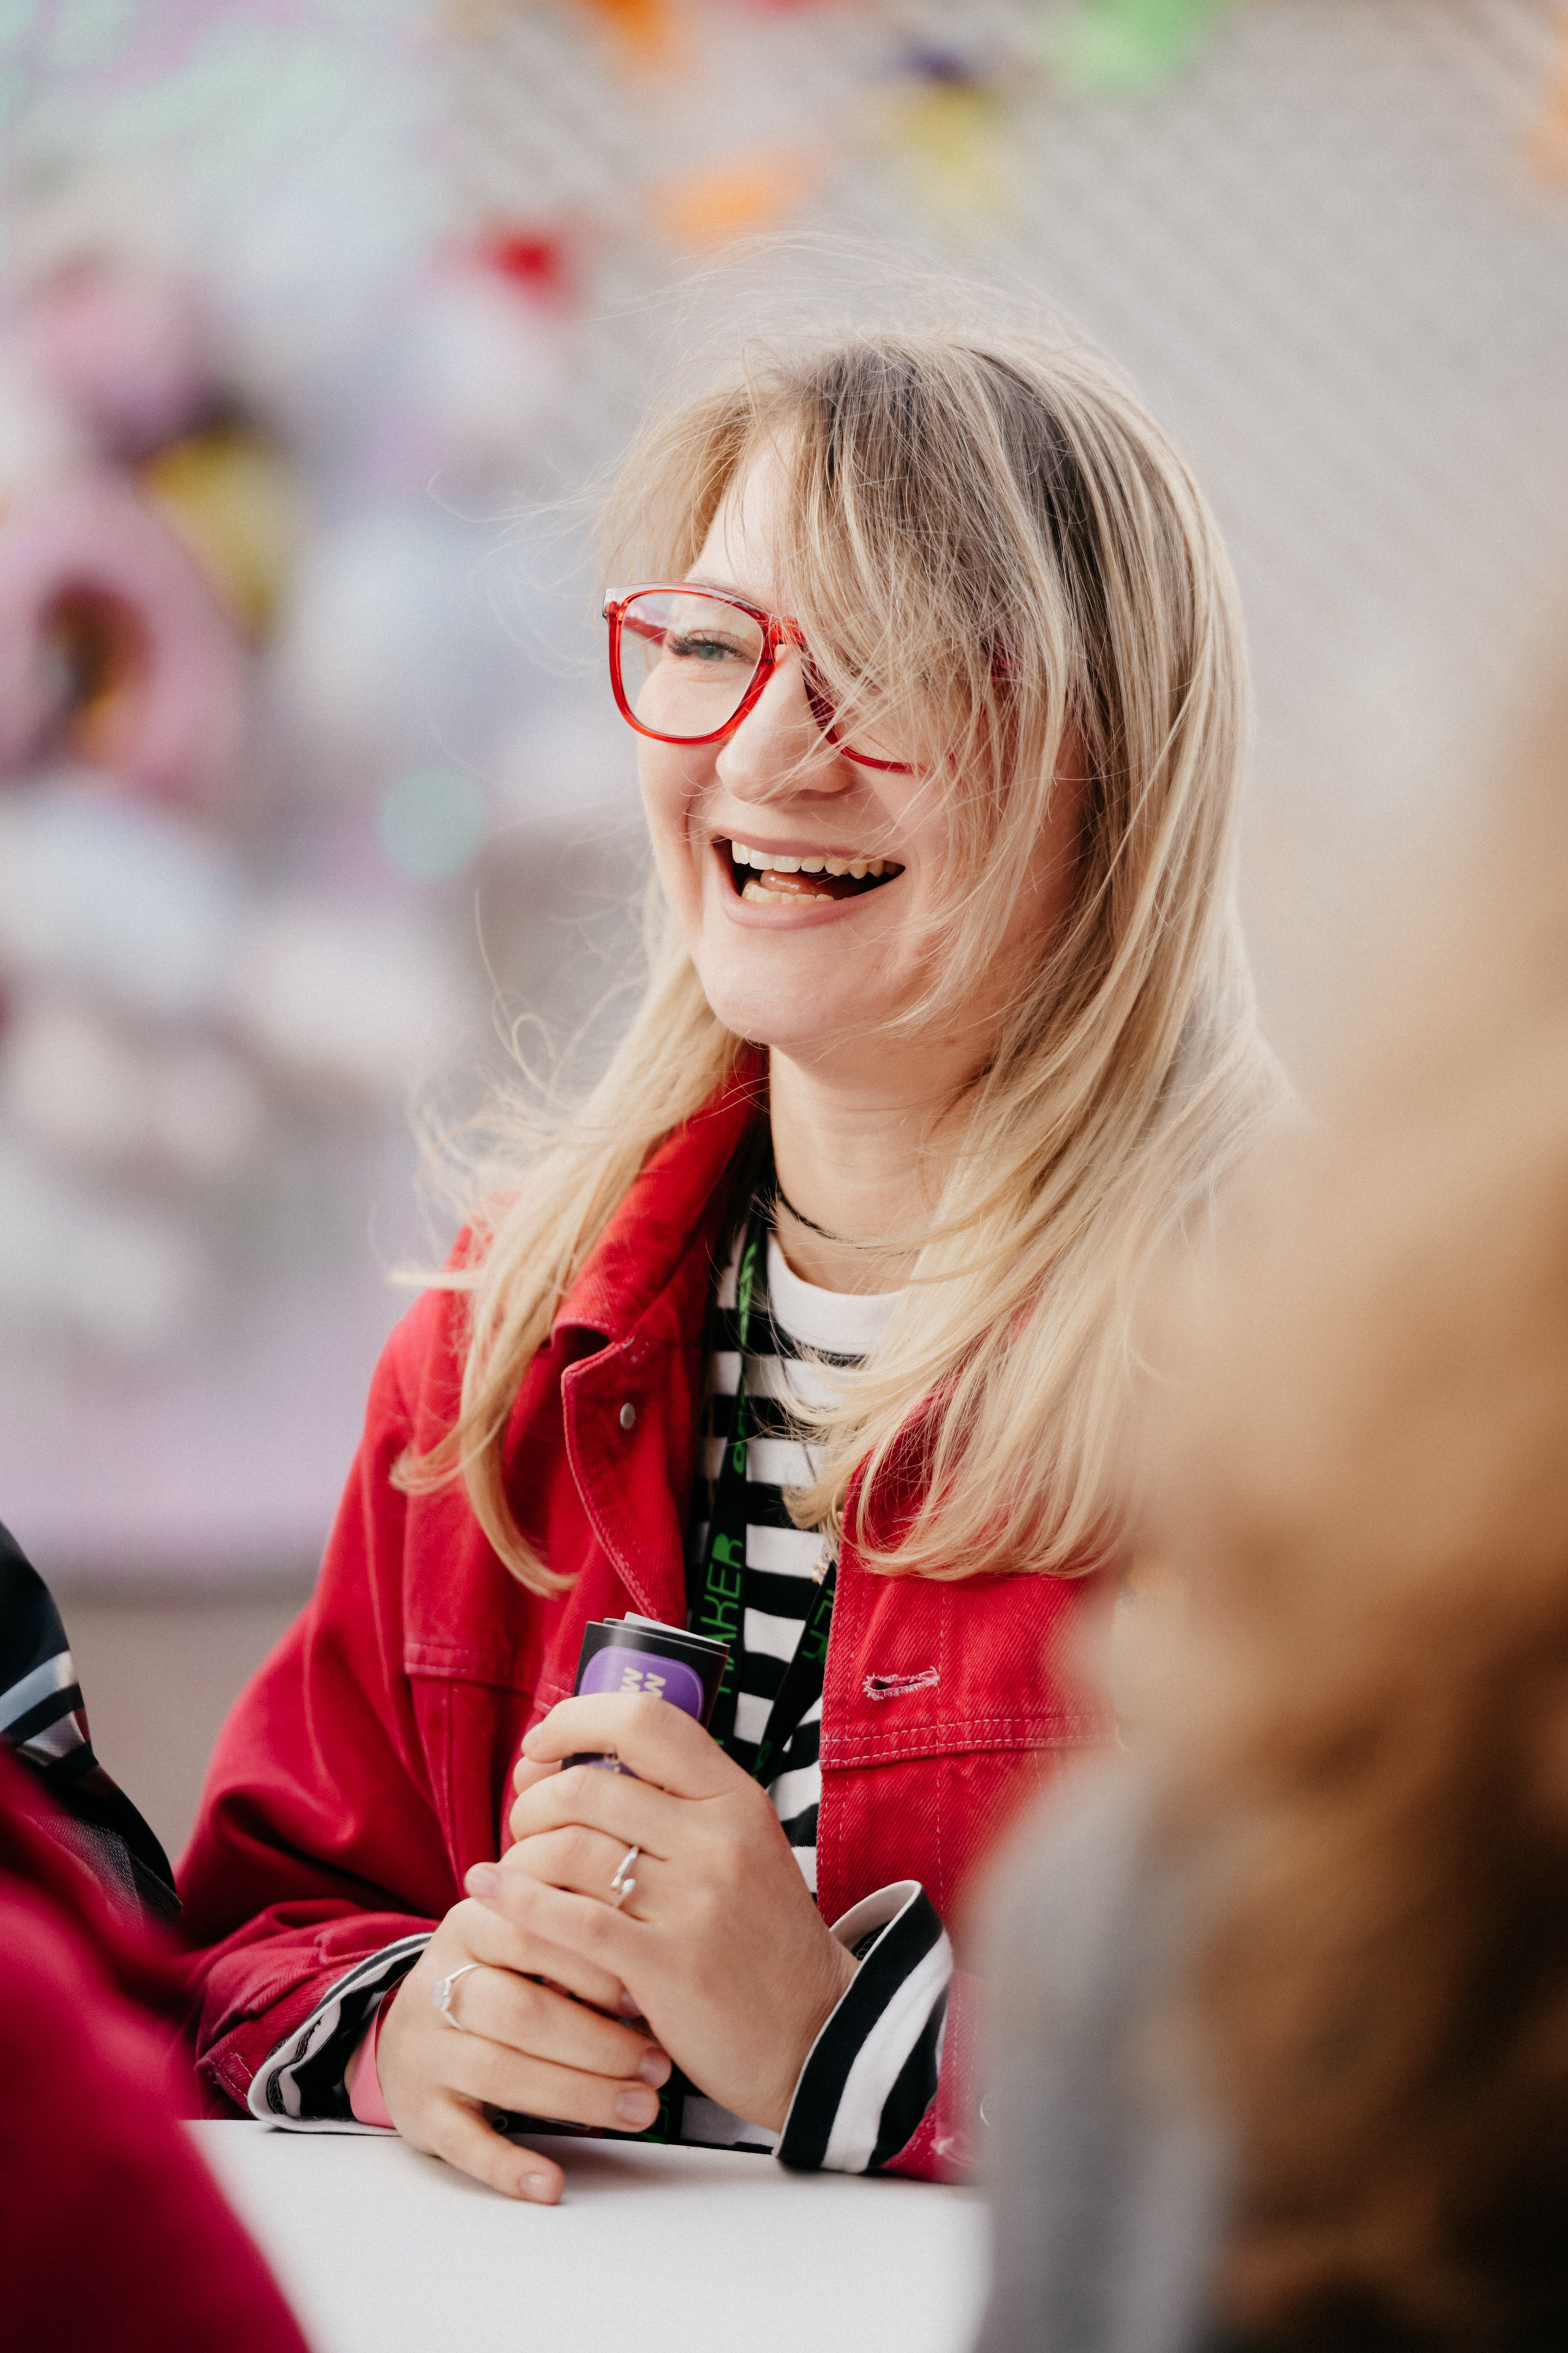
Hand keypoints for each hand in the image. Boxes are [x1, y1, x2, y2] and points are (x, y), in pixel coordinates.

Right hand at [374, 1891, 671, 2203]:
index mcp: (470, 1926)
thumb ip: (573, 1941)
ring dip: (577, 2096)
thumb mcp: (521, 1942)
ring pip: (499, 2073)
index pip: (531, 1937)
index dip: (592, 1968)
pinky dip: (509, 2166)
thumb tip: (651, 1973)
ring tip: (640, 2110)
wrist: (410, 2036)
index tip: (646, 1994)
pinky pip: (463, 2143)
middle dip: (599, 2043)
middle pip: (520, 2012)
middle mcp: (435, 1984)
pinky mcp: (418, 2112)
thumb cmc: (494, 1982)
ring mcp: (424, 2051)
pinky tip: (551, 2183)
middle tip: (659, 2066)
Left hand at [465, 1693, 856, 2132]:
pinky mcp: (668, 1966)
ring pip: (568, 1849)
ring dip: (521, 1858)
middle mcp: (719, 1838)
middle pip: (587, 1787)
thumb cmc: (759, 1937)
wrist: (816, 2034)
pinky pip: (569, 1919)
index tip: (541, 1751)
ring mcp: (695, 1902)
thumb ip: (675, 1804)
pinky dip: (517, 1901)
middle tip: (524, 1829)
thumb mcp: (741, 1847)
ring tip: (516, 1875)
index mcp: (735, 1798)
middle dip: (533, 1803)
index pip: (644, 1719)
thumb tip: (568, 1763)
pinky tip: (490, 1895)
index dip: (575, 1721)